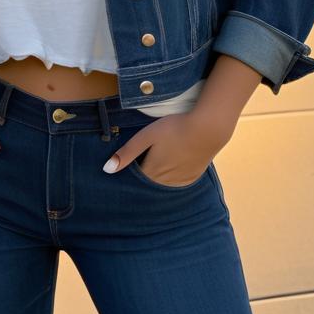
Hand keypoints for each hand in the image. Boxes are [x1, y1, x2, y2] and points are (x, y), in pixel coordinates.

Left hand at [103, 111, 232, 185]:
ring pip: (163, 184)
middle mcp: (164, 182)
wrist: (207, 128)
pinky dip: (172, 176)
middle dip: (144, 175)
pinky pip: (177, 182)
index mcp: (151, 172)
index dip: (131, 169)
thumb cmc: (174, 128)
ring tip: (160, 159)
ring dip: (159, 177)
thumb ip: (127, 153)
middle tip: (146, 158)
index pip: (135, 179)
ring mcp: (180, 181)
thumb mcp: (146, 136)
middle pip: (148, 183)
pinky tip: (174, 163)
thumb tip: (106, 170)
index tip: (131, 161)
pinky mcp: (192, 177)